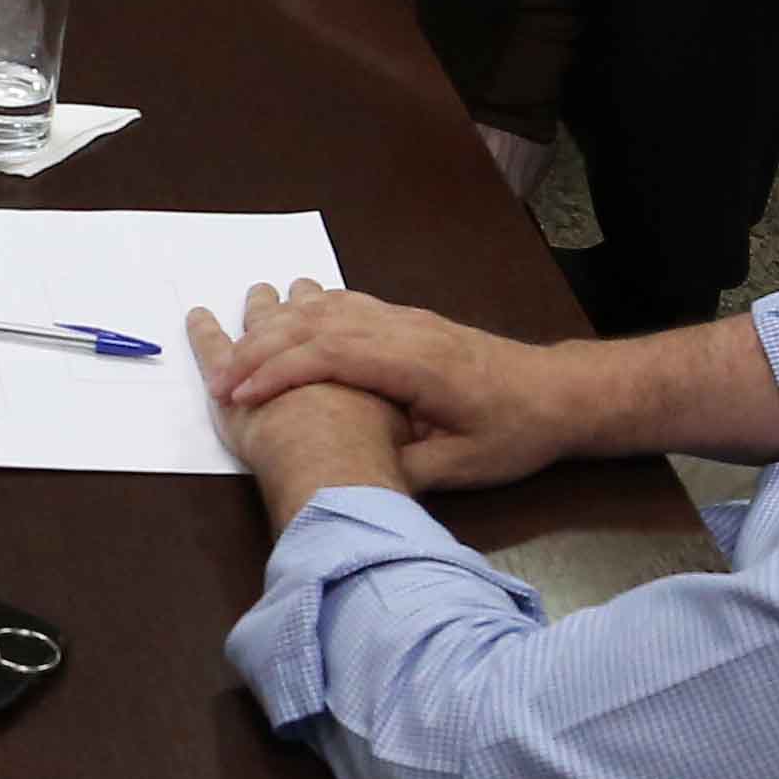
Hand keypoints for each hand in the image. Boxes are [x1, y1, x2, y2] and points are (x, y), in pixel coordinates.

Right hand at [201, 282, 584, 493]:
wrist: (560, 393)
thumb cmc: (516, 432)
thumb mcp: (466, 467)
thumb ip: (405, 466)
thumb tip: (346, 473)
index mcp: (417, 364)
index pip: (330, 354)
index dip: (277, 372)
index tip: (237, 396)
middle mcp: (406, 330)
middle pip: (318, 325)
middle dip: (261, 349)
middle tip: (218, 379)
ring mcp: (407, 319)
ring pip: (328, 308)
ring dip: (277, 326)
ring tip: (236, 350)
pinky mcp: (409, 321)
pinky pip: (347, 305)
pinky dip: (306, 315)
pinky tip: (286, 327)